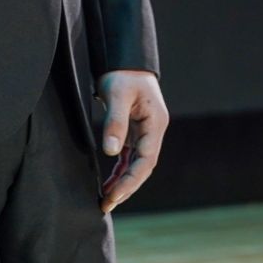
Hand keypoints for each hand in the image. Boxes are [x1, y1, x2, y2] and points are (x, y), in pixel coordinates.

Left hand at [94, 68, 167, 213]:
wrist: (124, 59)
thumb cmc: (122, 74)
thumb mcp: (117, 95)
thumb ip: (115, 123)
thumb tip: (111, 152)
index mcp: (155, 123)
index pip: (146, 159)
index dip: (131, 180)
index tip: (114, 194)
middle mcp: (153, 130)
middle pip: (143, 167)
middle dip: (127, 187)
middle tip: (107, 204)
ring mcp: (145, 132)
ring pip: (136, 165)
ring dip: (123, 182)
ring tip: (107, 200)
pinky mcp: (134, 131)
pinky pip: (129, 157)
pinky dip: (120, 171)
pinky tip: (110, 184)